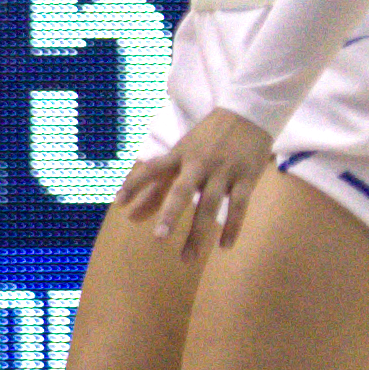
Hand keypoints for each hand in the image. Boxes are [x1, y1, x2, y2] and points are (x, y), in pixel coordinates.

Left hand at [121, 104, 272, 252]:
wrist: (249, 111)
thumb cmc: (209, 137)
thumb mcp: (181, 153)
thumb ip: (156, 185)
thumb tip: (128, 214)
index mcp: (181, 153)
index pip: (154, 168)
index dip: (136, 183)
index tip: (119, 203)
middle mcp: (200, 163)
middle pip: (184, 190)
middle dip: (171, 213)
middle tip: (159, 238)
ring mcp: (224, 171)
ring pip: (211, 204)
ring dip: (199, 232)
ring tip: (187, 258)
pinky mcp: (247, 177)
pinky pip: (240, 206)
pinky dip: (233, 226)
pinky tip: (224, 247)